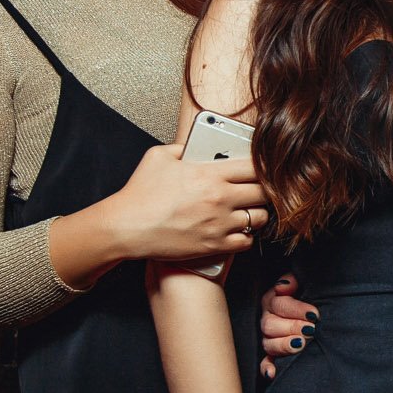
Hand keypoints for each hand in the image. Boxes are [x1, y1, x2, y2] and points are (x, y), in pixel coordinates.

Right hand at [97, 144, 268, 262]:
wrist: (127, 228)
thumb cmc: (139, 193)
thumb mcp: (158, 157)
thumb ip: (181, 148)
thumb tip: (191, 147)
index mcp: (210, 174)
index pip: (255, 166)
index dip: (263, 167)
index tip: (263, 169)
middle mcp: (220, 198)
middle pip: (263, 192)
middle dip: (264, 190)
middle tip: (258, 190)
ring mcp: (219, 223)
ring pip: (259, 218)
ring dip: (257, 214)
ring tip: (248, 211)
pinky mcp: (215, 245)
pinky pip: (246, 242)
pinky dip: (245, 237)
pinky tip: (238, 231)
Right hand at [259, 273, 319, 379]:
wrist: (314, 313)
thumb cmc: (308, 296)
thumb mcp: (302, 283)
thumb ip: (293, 280)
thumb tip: (282, 287)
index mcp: (272, 301)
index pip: (279, 304)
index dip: (296, 309)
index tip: (314, 314)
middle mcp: (267, 320)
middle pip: (270, 325)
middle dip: (292, 327)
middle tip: (310, 330)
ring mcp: (268, 339)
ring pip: (268, 343)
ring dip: (284, 345)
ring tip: (301, 344)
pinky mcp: (272, 355)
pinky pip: (265, 363)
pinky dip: (267, 368)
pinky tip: (272, 373)